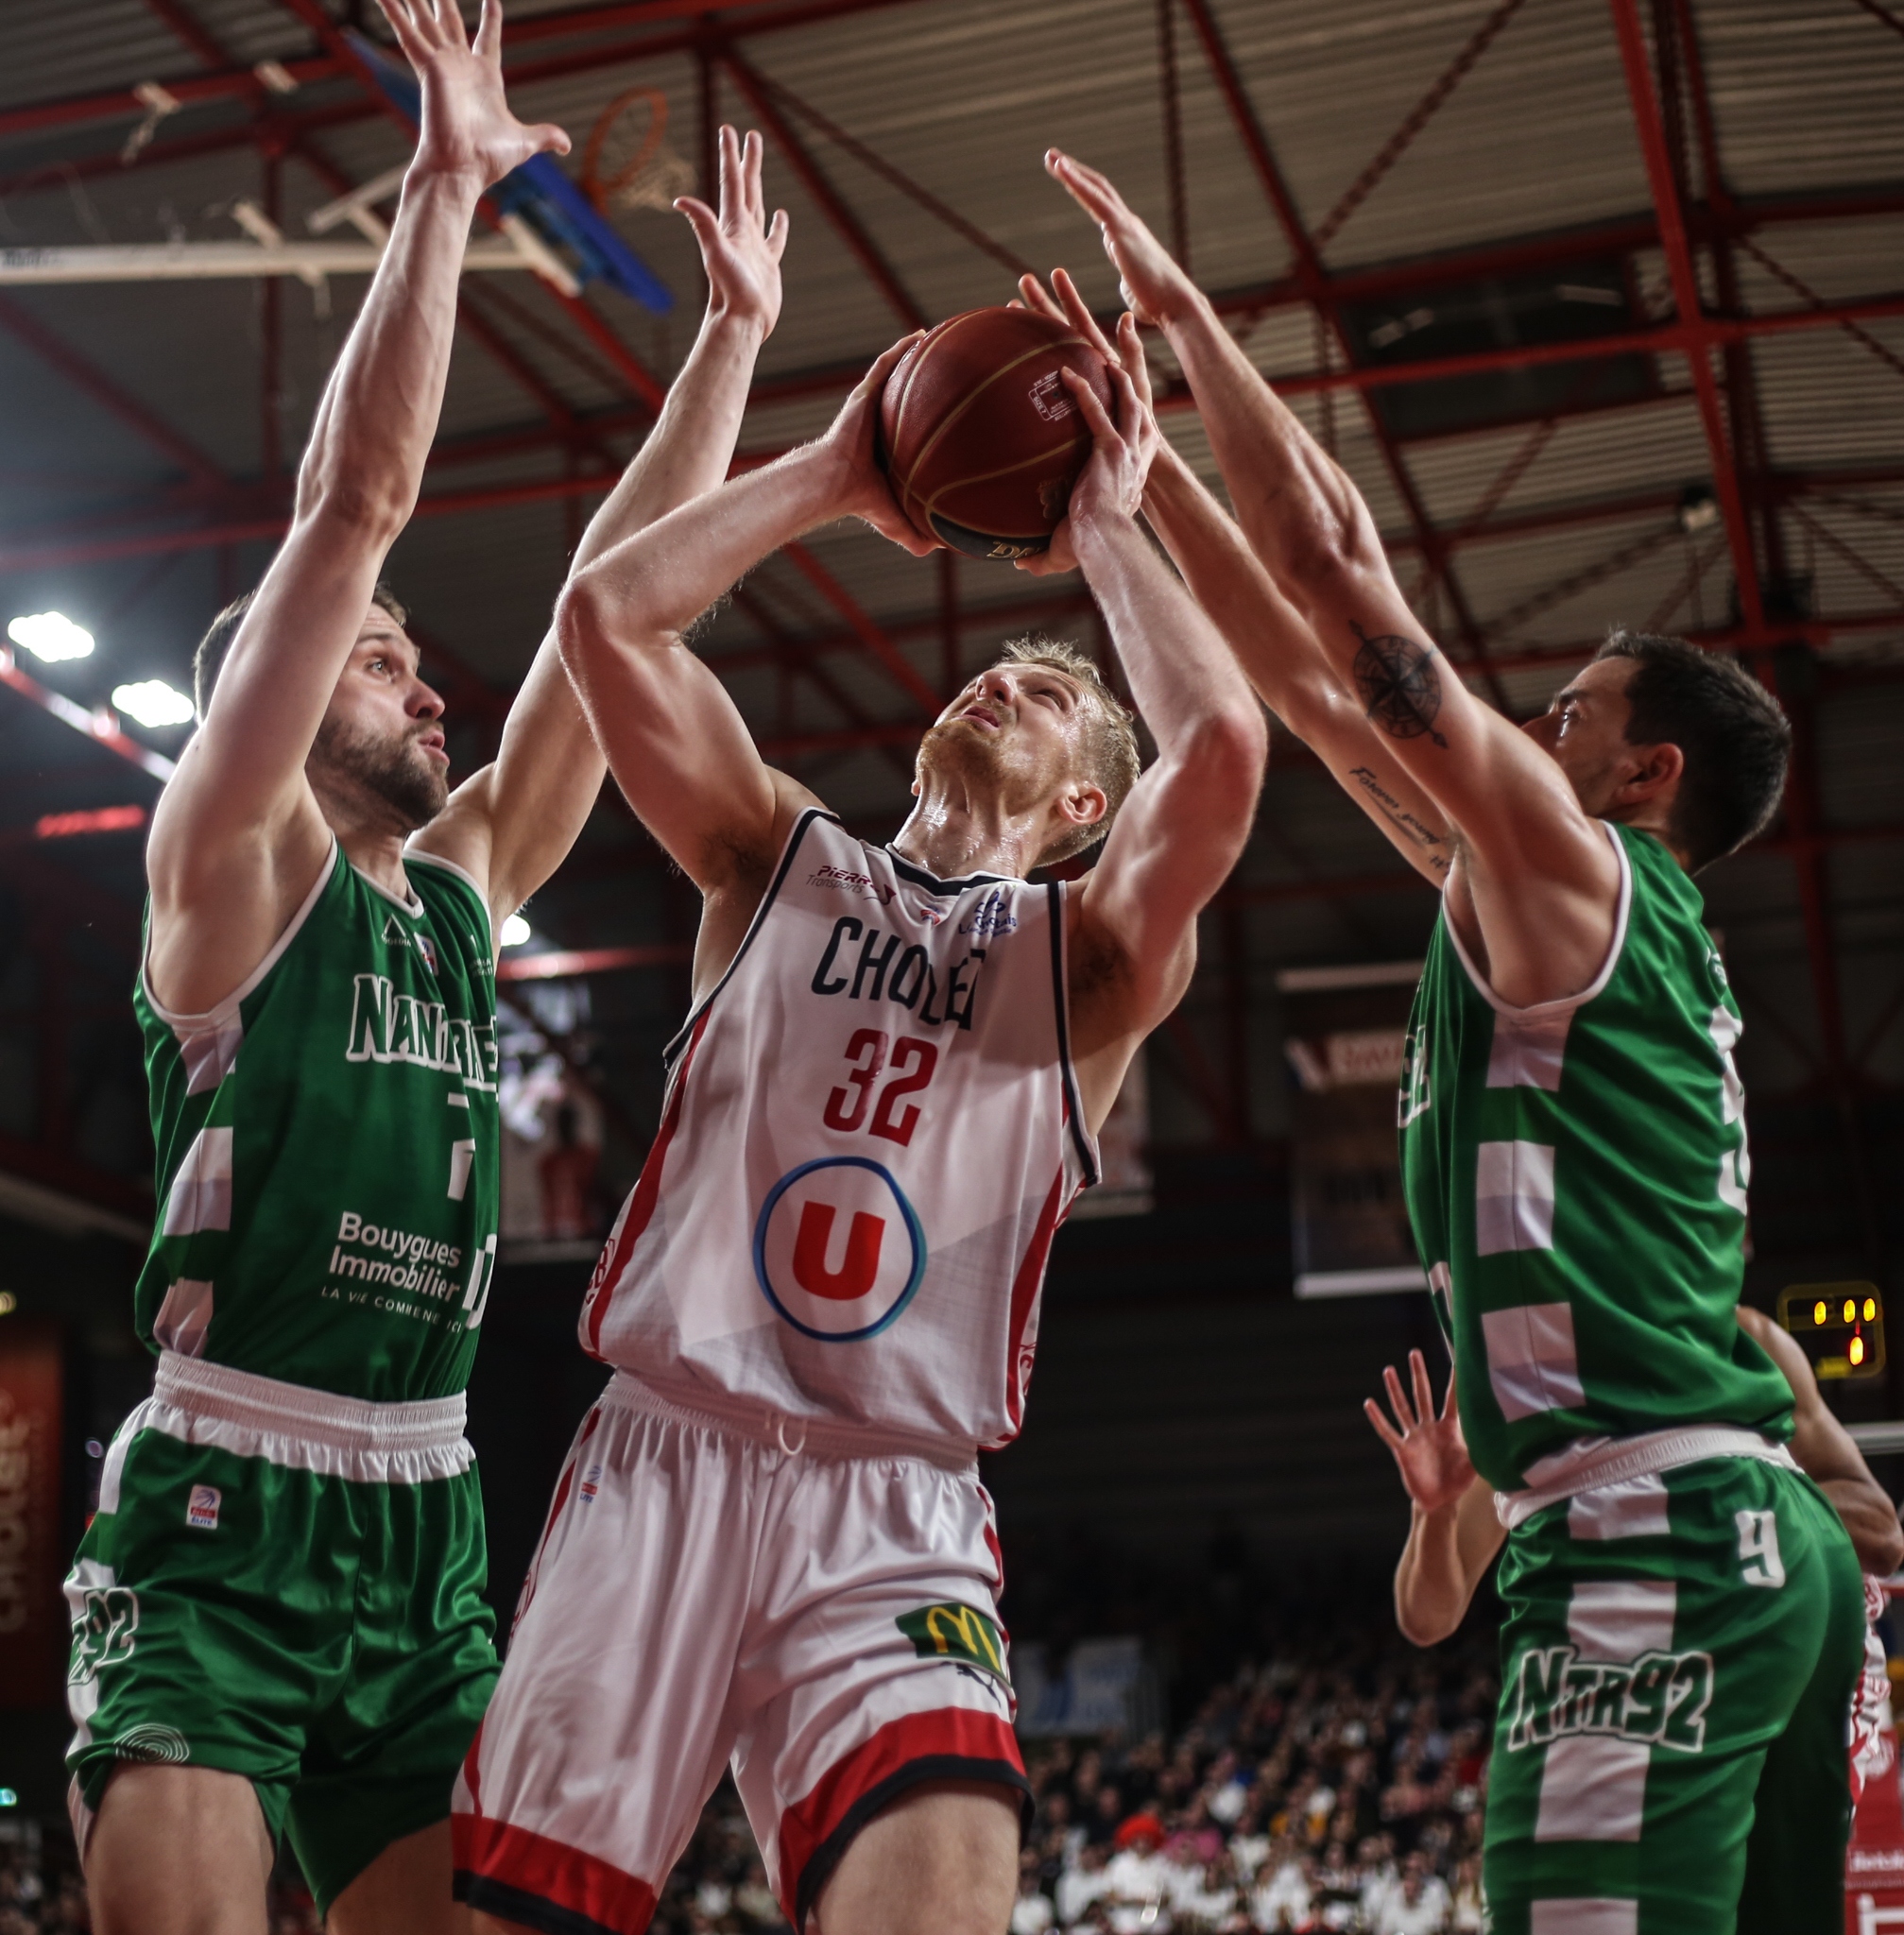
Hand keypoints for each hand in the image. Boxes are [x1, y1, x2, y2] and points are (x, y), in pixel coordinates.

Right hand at [379, 0, 569, 189]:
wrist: (462, 167)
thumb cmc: (488, 159)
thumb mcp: (524, 142)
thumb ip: (544, 136)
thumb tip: (566, 146)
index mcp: (486, 77)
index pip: (488, 38)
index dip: (491, 18)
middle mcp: (461, 66)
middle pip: (450, 21)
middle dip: (442, 0)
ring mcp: (443, 64)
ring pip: (426, 20)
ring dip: (415, 0)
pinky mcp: (428, 66)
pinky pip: (407, 32)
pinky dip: (393, 12)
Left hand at [675, 125, 788, 337]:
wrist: (741, 322)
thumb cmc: (730, 290)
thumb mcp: (717, 253)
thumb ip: (703, 225)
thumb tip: (680, 199)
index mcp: (732, 225)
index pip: (732, 182)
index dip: (730, 155)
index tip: (728, 129)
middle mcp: (742, 232)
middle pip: (746, 188)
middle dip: (747, 161)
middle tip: (751, 135)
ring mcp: (755, 248)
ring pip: (758, 207)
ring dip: (760, 185)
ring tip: (759, 166)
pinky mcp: (768, 265)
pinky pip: (774, 239)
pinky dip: (778, 226)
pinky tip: (779, 215)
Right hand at [817, 335, 940, 555]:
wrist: (834, 483)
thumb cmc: (860, 501)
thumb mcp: (896, 520)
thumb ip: (916, 535)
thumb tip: (941, 550)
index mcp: (890, 450)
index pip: (914, 429)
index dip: (932, 419)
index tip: (956, 411)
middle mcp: (882, 424)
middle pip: (909, 397)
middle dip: (928, 383)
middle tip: (955, 372)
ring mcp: (872, 407)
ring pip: (898, 375)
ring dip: (916, 358)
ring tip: (940, 342)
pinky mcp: (864, 395)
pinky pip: (885, 366)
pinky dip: (902, 350)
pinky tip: (920, 336)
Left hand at [1045, 150, 1200, 330]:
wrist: (1175, 306)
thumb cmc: (1157, 305)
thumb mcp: (1135, 289)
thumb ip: (1128, 281)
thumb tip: (1128, 282)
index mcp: (1126, 237)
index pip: (1100, 206)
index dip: (1082, 191)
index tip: (1064, 179)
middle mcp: (1127, 224)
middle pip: (1097, 190)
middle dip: (1074, 173)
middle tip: (1051, 157)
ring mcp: (1125, 224)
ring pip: (1096, 189)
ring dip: (1072, 171)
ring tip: (1050, 156)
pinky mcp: (1122, 230)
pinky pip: (1096, 200)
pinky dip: (1077, 182)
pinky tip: (1061, 169)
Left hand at [1052, 321, 1160, 542]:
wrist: (1103, 545)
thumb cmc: (1089, 552)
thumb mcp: (1066, 551)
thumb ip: (1045, 554)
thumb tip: (1021, 563)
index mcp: (1132, 481)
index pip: (1141, 446)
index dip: (1138, 424)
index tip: (1129, 412)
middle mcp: (1136, 462)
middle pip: (1142, 413)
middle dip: (1133, 385)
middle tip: (1120, 365)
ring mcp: (1127, 453)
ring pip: (1129, 402)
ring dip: (1117, 376)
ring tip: (1100, 355)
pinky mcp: (1111, 448)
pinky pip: (1097, 411)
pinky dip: (1083, 390)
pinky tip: (1063, 373)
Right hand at [1365, 1351, 1474, 1513]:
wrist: (1441, 1501)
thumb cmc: (1460, 1480)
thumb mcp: (1476, 1462)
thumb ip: (1485, 1446)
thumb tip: (1506, 1434)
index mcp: (1449, 1428)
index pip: (1453, 1400)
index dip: (1456, 1382)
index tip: (1458, 1360)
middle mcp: (1430, 1427)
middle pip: (1423, 1395)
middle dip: (1419, 1374)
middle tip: (1414, 1352)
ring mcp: (1415, 1437)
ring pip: (1403, 1408)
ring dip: (1395, 1389)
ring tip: (1388, 1370)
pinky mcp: (1403, 1450)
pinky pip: (1388, 1432)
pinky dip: (1378, 1419)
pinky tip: (1369, 1403)